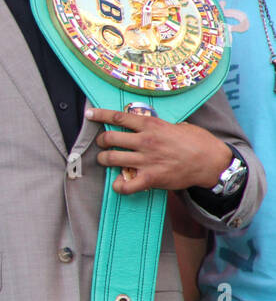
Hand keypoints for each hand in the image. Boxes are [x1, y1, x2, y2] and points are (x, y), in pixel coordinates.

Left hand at [88, 108, 233, 194]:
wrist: (212, 162)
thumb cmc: (196, 142)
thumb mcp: (176, 125)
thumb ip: (157, 124)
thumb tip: (143, 122)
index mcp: (151, 125)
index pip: (118, 117)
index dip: (99, 115)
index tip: (89, 115)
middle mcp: (145, 141)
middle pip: (109, 139)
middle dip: (101, 141)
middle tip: (103, 144)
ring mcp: (146, 161)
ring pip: (110, 159)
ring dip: (104, 160)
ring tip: (106, 160)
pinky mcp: (151, 179)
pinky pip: (126, 185)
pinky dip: (118, 185)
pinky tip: (119, 183)